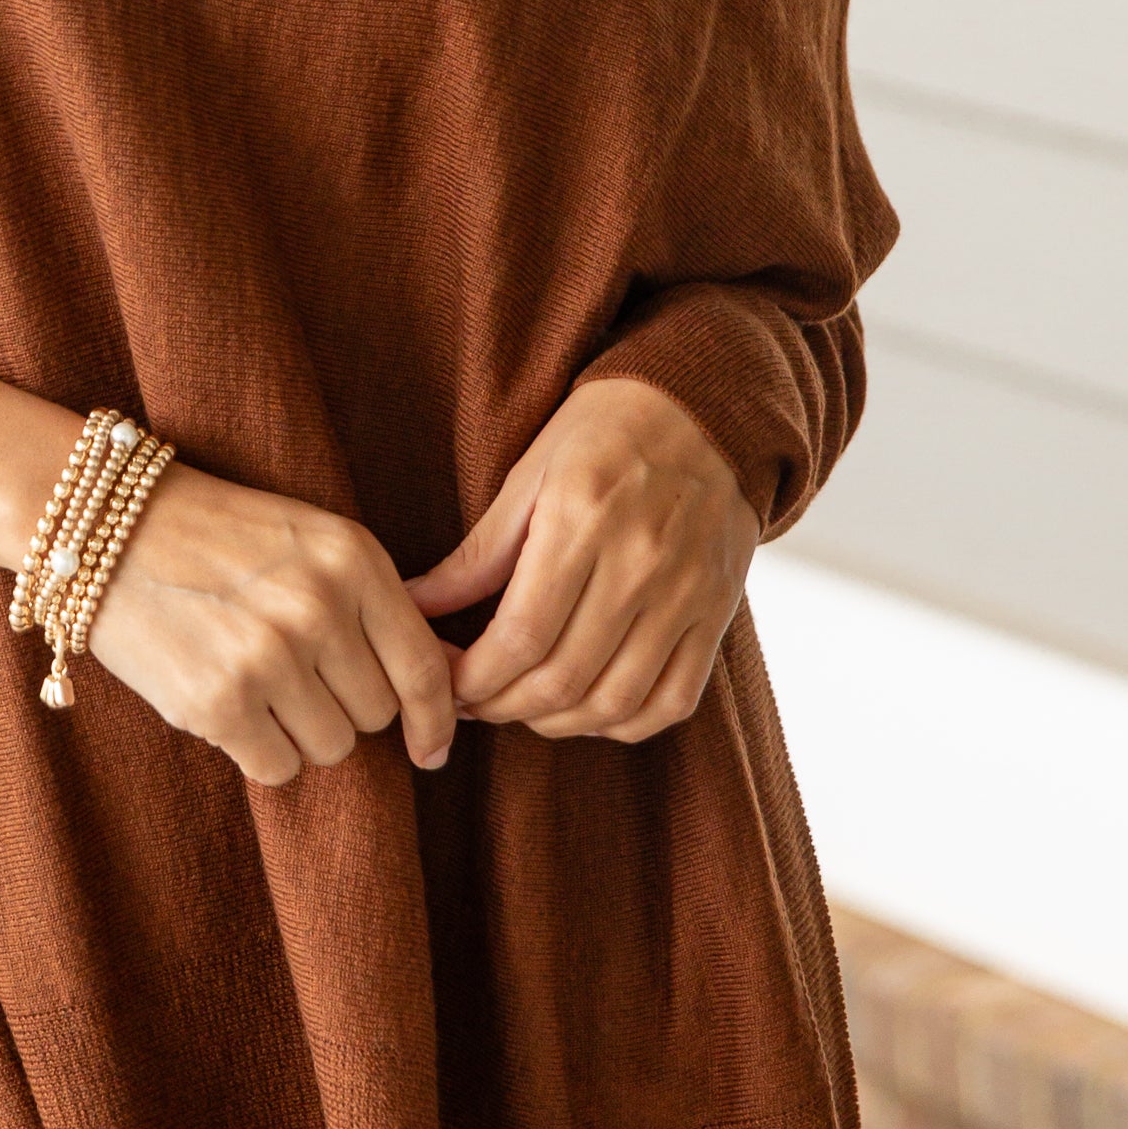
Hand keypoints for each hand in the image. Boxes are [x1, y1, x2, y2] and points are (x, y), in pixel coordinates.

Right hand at [88, 466, 458, 788]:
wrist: (105, 528)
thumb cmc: (218, 537)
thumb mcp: (312, 542)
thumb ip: (376, 606)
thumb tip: (447, 685)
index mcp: (353, 559)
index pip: (425, 666)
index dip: (437, 720)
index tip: (434, 749)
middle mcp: (319, 607)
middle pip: (376, 715)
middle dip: (344, 705)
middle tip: (293, 672)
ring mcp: (268, 658)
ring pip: (331, 747)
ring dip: (300, 731)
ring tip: (255, 682)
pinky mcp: (218, 704)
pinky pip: (277, 768)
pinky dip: (258, 751)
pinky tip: (228, 705)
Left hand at [405, 380, 755, 745]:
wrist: (707, 405)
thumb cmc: (604, 431)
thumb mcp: (529, 474)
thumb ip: (476, 554)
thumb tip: (411, 607)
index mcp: (583, 519)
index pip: (519, 637)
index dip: (470, 678)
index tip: (443, 682)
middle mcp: (642, 563)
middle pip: (561, 680)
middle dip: (499, 707)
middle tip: (470, 701)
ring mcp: (687, 593)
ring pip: (614, 703)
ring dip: (555, 724)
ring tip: (521, 706)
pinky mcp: (717, 612)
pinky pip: (673, 701)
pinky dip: (623, 723)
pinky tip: (586, 708)